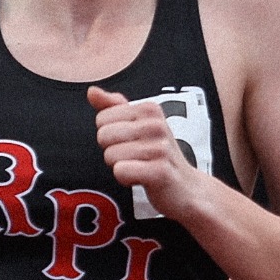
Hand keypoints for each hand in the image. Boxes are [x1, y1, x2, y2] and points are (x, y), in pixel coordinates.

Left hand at [89, 86, 200, 218]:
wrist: (186, 187)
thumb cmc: (158, 154)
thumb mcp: (139, 125)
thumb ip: (114, 107)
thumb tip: (92, 91)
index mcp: (149, 109)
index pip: (102, 119)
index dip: (112, 135)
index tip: (132, 142)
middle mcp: (156, 125)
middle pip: (103, 136)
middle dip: (113, 151)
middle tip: (135, 157)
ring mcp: (160, 148)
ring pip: (110, 155)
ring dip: (121, 167)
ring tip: (141, 167)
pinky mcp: (160, 171)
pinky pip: (120, 171)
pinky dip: (126, 179)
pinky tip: (143, 178)